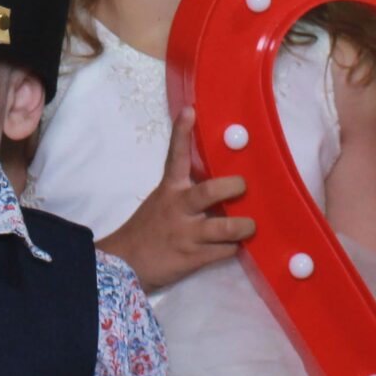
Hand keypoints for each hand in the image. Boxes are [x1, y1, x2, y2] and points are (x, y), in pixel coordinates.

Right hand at [96, 108, 253, 290]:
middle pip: (210, 191)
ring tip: (251, 225)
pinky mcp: (193, 257)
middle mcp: (178, 208)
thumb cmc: (146, 231)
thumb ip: (183, 194)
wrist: (124, 264)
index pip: (175, 157)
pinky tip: (235, 246)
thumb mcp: (160, 204)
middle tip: (243, 186)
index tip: (190, 111)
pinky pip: (223, 250)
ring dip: (243, 226)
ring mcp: (186, 233)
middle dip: (232, 187)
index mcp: (168, 190)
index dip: (182, 133)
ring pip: (224, 227)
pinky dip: (233, 247)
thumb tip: (217, 187)